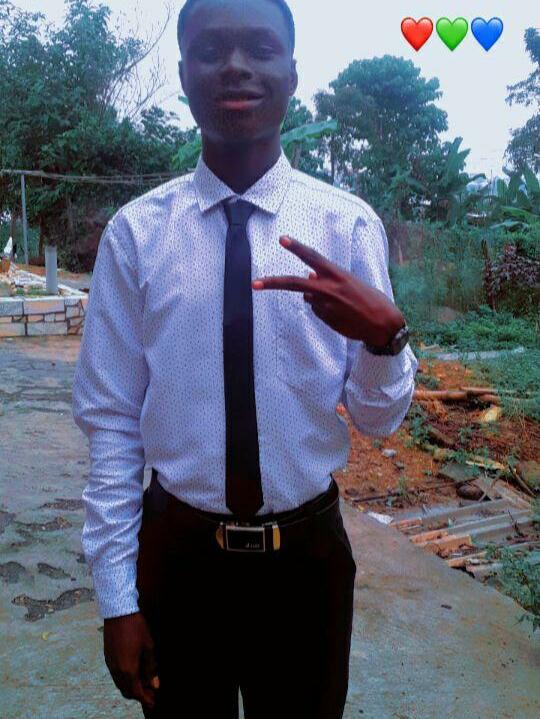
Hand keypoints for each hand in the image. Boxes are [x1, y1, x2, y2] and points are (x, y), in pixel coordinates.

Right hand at [103, 611, 159, 711]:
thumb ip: (151, 667)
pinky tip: (133, 673)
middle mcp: (117, 670)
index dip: (146, 699)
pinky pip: (115, 676)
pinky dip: (124, 680)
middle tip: (150, 693)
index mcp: (128, 669)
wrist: (118, 613)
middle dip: (138, 695)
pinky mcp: (107, 658)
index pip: (137, 692)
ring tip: (143, 683)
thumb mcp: (148, 646)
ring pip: (120, 684)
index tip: (153, 702)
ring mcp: (110, 664)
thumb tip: (154, 684)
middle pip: (127, 691)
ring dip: (131, 688)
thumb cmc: (136, 627)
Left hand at [252, 236, 404, 346]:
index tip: (282, 240)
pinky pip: (318, 311)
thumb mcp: (349, 282)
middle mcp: (328, 289)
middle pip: (294, 283)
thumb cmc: (369, 299)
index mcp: (338, 274)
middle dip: (273, 282)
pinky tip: (342, 314)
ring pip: (309, 299)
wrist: (382, 324)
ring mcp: (325, 306)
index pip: (313, 257)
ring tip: (342, 304)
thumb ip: (327, 278)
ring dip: (318, 299)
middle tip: (254, 283)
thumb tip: (308, 277)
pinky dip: (325, 311)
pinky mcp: (325, 319)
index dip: (297, 248)